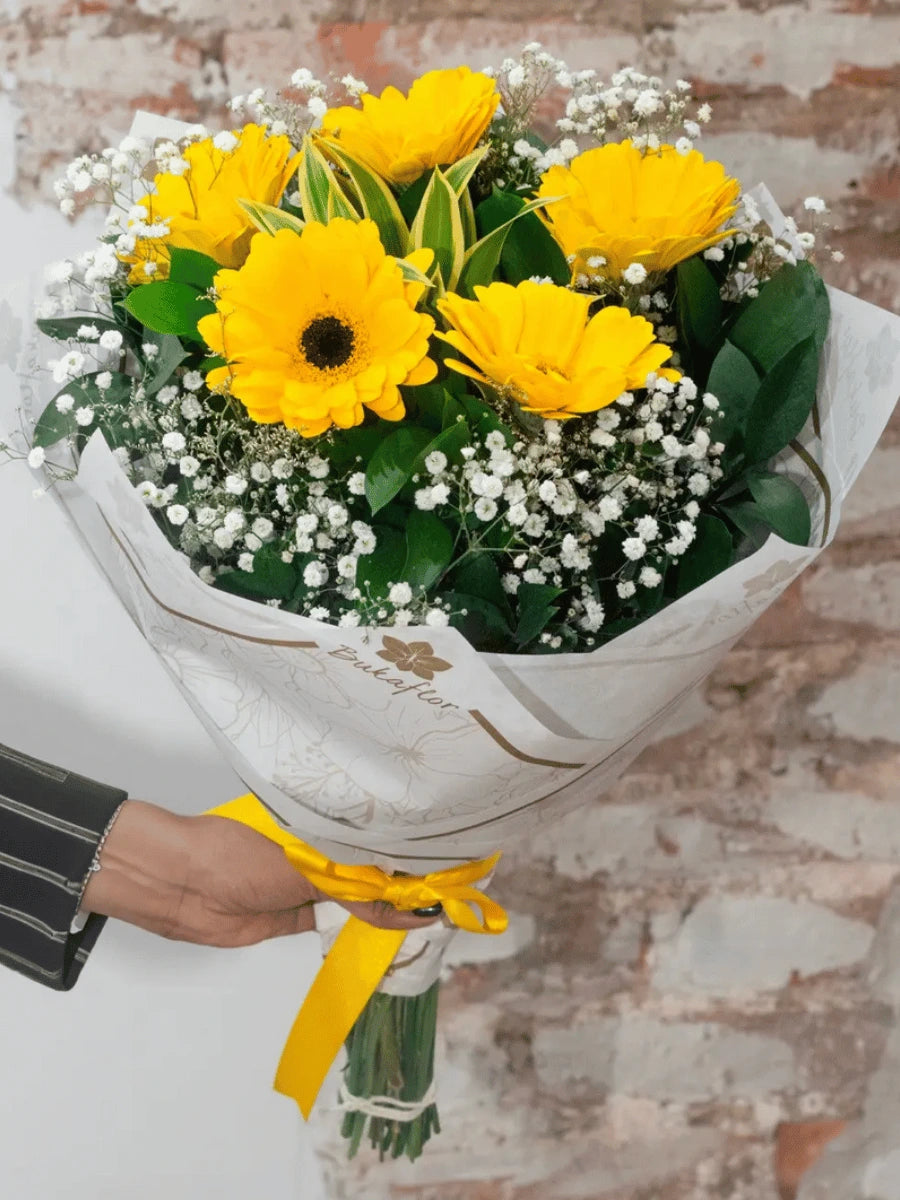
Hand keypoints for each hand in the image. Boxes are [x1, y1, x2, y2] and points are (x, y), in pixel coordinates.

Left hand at [82, 801, 438, 946]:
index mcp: (320, 824)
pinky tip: (397, 923)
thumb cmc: (236, 856)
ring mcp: (305, 883)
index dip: (413, 854)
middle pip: (373, 869)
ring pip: (358, 896)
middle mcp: (317, 851)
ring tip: (434, 907)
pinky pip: (336, 918)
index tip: (451, 865)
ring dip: (389, 905)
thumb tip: (407, 905)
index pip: (379, 838)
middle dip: (407, 881)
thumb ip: (358, 891)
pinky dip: (364, 923)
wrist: (180, 885)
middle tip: (453, 891)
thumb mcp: (306, 869)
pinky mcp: (293, 914)